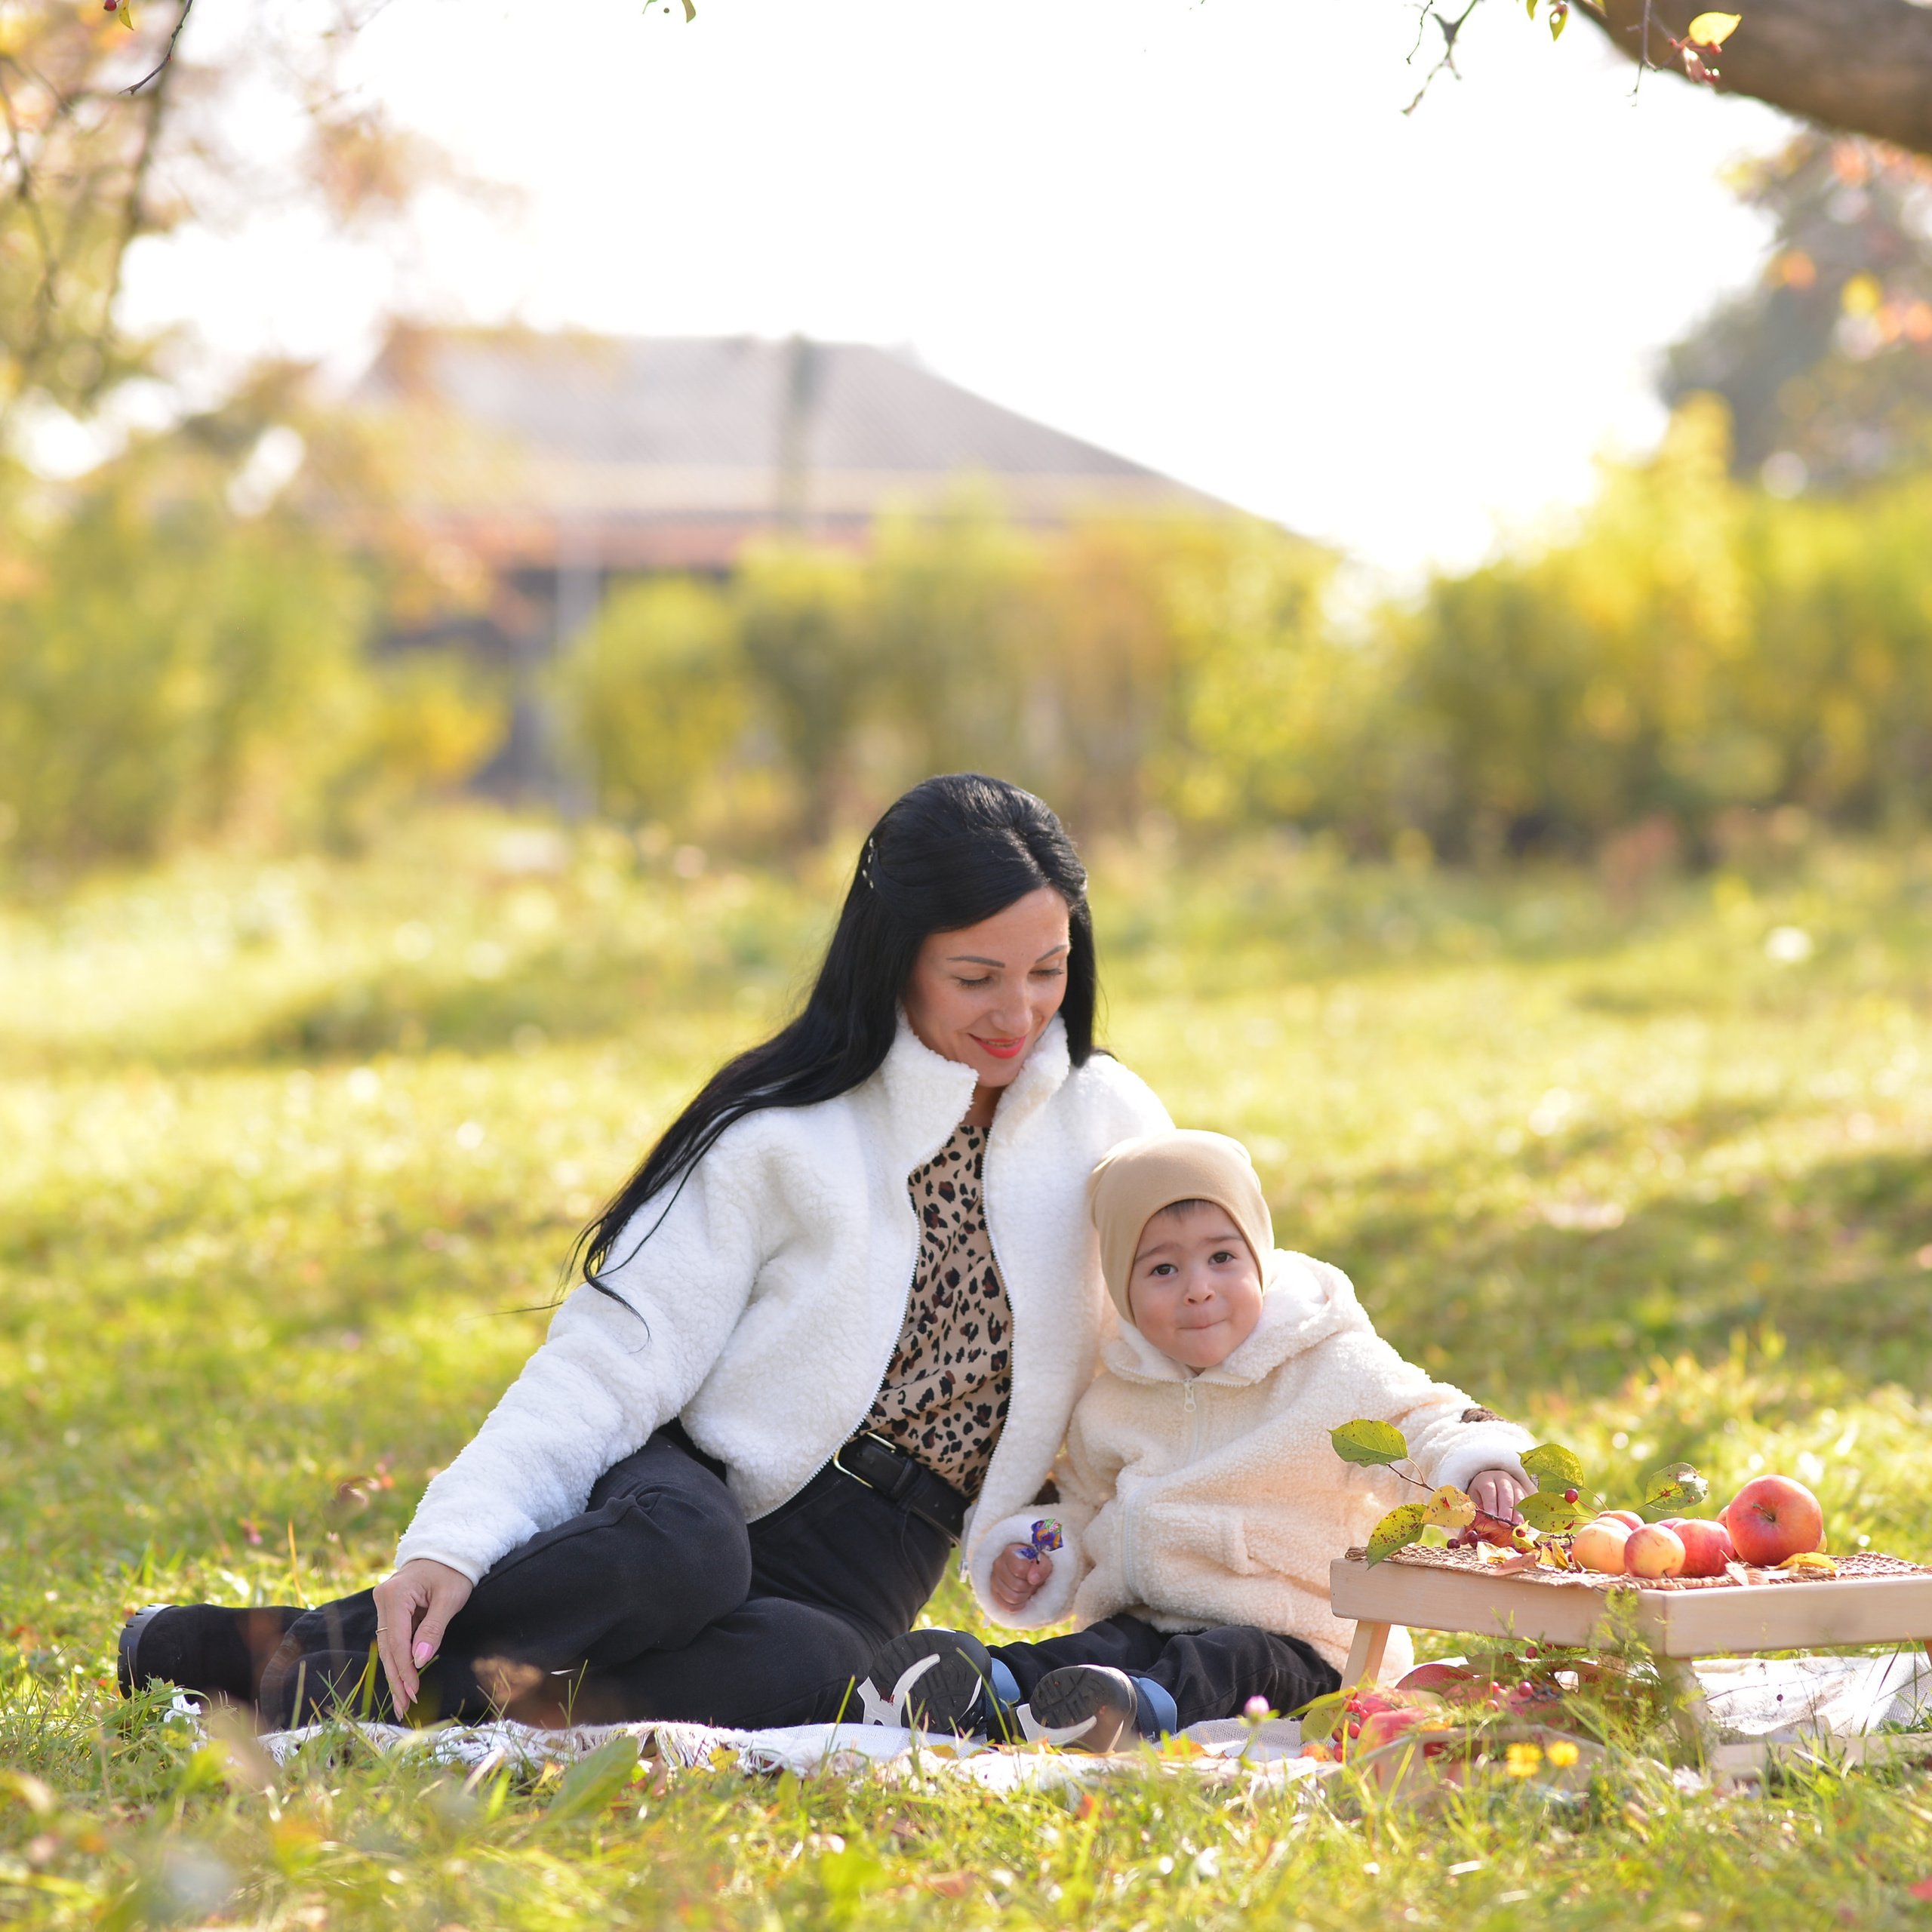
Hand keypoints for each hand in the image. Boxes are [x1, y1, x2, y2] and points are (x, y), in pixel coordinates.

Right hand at [372, 1558, 472, 1716]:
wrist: (449, 1549)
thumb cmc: (453, 1571)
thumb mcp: (450, 1598)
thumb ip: (433, 1629)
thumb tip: (419, 1660)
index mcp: (395, 1595)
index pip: (397, 1641)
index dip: (404, 1669)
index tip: (413, 1692)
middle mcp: (383, 1599)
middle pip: (387, 1647)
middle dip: (397, 1678)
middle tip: (404, 1707)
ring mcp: (384, 1604)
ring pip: (387, 1646)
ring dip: (395, 1673)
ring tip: (402, 1701)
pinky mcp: (390, 1609)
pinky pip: (392, 1639)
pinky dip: (398, 1660)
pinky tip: (403, 1680)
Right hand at [990, 1543, 1052, 1613]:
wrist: (1029, 1571)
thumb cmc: (1036, 1565)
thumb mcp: (1044, 1562)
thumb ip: (1041, 1567)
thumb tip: (1032, 1579)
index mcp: (1009, 1552)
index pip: (1020, 1570)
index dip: (1031, 1575)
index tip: (1034, 1573)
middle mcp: (998, 1564)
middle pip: (1017, 1586)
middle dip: (1029, 1587)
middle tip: (1032, 1582)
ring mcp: (994, 1579)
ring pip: (1012, 1598)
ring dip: (1024, 1597)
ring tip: (1027, 1589)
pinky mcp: (993, 1593)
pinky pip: (1008, 1607)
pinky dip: (1019, 1606)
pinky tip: (1022, 1599)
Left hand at [1469, 1468, 1532, 1522]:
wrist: (1492, 1483)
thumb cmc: (1481, 1496)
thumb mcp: (1474, 1500)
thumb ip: (1472, 1515)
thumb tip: (1464, 1537)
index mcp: (1485, 1479)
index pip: (1488, 1489)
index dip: (1490, 1502)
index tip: (1491, 1515)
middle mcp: (1501, 1479)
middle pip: (1505, 1492)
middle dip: (1505, 1509)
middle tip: (1504, 1523)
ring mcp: (1515, 1484)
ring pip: (1518, 1497)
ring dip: (1518, 1512)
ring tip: (1516, 1525)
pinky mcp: (1524, 1492)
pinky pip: (1526, 1502)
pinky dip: (1526, 1513)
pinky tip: (1524, 1524)